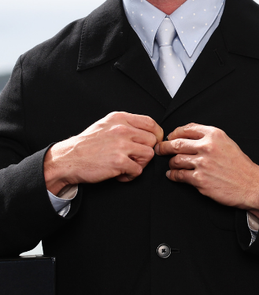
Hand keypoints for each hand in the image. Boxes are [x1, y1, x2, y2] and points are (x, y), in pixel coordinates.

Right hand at [44, 112, 163, 193]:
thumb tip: (147, 131)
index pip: (150, 123)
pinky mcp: (119, 162)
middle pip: (152, 140)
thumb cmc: (86, 145)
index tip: (152, 142)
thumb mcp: (105, 125)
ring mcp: (121, 145)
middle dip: (146, 151)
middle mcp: (122, 129)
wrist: (67, 160)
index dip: (156, 134)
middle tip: (133, 158)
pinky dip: (131, 175)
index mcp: (119, 119)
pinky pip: (138, 170)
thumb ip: (125, 125)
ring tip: (127, 166)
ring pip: (149, 155)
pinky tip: (120, 174)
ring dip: (140, 164)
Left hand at [156, 124, 258, 216]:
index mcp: (215, 135)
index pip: (187, 129)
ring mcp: (202, 163)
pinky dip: (173, 175)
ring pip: (175, 160)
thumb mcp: (227, 143)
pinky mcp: (199, 179)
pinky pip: (178, 175)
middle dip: (164, 147)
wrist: (251, 184)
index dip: (175, 133)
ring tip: (171, 165)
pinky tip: (173, 175)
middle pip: (176, 144)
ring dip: (171, 163)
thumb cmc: (240, 165)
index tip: (170, 137)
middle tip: (160, 149)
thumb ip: (209, 138)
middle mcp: (207, 146)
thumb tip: (187, 137)